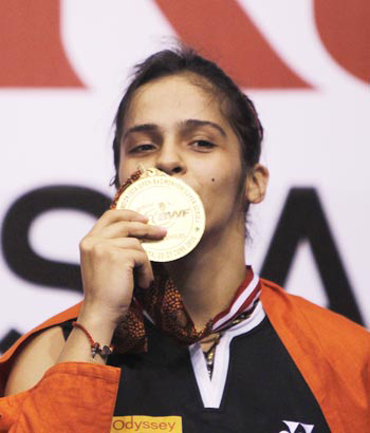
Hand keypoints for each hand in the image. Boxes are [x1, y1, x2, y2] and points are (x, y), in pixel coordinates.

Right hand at [79, 209, 166, 324]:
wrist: (100, 313)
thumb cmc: (106, 293)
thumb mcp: (104, 264)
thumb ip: (113, 246)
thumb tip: (140, 233)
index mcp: (88, 241)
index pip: (109, 216)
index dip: (128, 214)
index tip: (144, 218)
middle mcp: (93, 241)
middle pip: (126, 225)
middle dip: (147, 229)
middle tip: (162, 232)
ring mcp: (104, 247)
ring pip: (136, 244)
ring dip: (144, 263)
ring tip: (142, 278)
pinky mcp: (117, 257)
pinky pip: (142, 257)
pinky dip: (146, 272)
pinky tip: (141, 284)